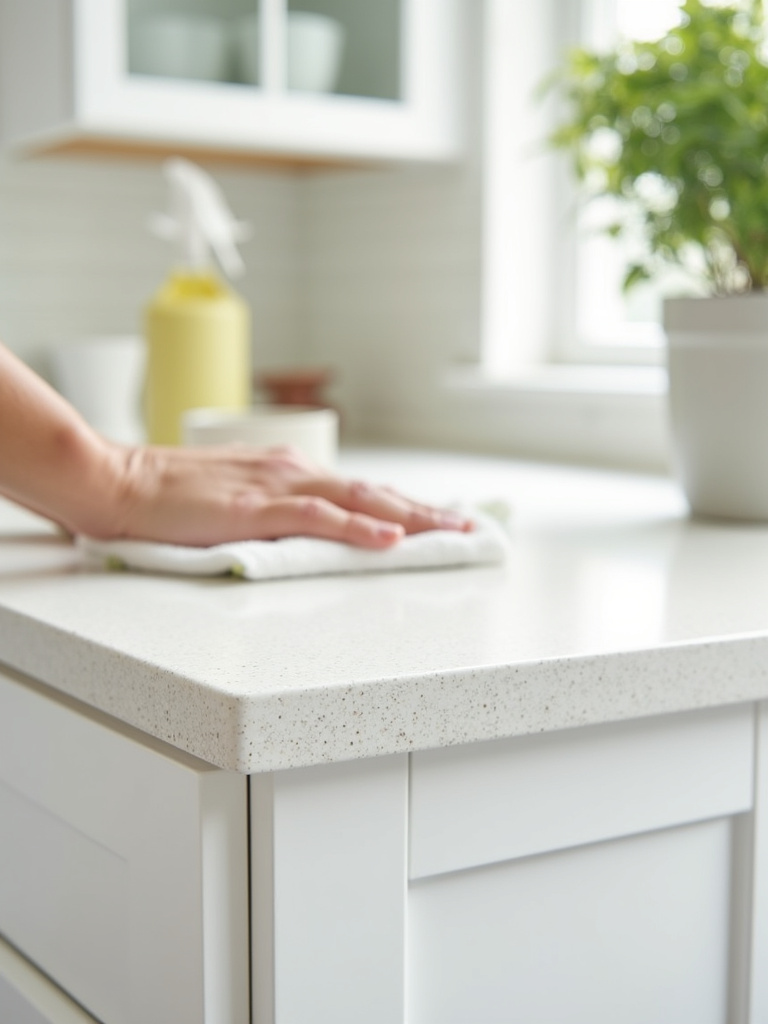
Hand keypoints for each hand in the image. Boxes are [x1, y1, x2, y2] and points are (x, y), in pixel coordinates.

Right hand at [102, 444, 473, 548]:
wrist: (117, 482)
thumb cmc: (166, 497)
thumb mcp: (232, 499)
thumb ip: (271, 510)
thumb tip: (306, 528)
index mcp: (286, 471)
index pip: (358, 489)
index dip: (402, 503)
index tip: (439, 515)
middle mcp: (291, 472)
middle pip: (372, 492)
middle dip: (424, 509)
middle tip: (468, 524)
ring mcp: (275, 488)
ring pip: (357, 499)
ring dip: (409, 515)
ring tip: (451, 530)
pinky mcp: (254, 508)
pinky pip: (318, 517)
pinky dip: (357, 526)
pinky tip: (389, 538)